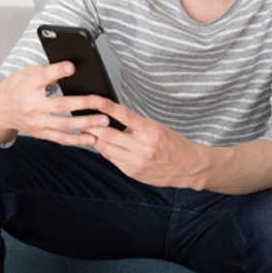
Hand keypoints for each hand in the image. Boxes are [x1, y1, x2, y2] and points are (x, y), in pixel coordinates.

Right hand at [0, 62, 111, 145]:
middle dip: (83, 103)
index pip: (44, 77)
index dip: (58, 71)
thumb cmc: (17, 87)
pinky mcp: (40, 134)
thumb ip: (47, 72)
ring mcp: (36, 122)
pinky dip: (78, 140)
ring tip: (104, 121)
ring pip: (64, 125)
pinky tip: (93, 139)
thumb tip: (72, 68)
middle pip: (60, 105)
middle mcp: (32, 106)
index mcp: (28, 86)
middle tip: (102, 101)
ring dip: (86, 124)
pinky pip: (61, 139)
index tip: (72, 67)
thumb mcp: (27, 73)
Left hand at [84, 97, 211, 188]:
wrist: (190, 167)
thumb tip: (113, 118)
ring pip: (105, 148)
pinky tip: (101, 143)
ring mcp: (136, 162)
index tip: (94, 99)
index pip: (125, 116)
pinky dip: (105, 150)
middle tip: (81, 116)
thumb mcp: (159, 128)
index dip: (107, 107)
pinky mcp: (132, 173)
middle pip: (108, 134)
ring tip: (86, 129)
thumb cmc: (175, 144)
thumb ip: (136, 125)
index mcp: (152, 132)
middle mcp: (143, 148)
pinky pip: (111, 159)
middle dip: (92, 124)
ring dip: (94, 138)